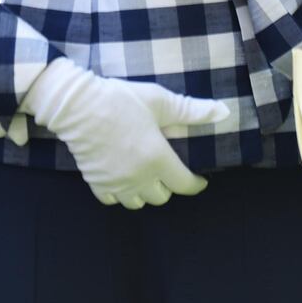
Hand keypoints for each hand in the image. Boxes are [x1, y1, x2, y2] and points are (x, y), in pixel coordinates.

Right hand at [19, 58, 228, 208]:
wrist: (78, 105)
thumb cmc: (121, 99)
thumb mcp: (159, 100)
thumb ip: (192, 110)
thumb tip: (223, 112)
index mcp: (157, 158)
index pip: (184, 184)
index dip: (196, 184)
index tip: (201, 179)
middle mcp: (138, 177)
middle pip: (162, 197)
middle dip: (169, 185)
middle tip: (168, 168)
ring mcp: (116, 183)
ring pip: (138, 202)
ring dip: (145, 192)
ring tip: (146, 174)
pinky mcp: (97, 183)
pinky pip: (113, 200)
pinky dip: (121, 193)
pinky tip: (122, 177)